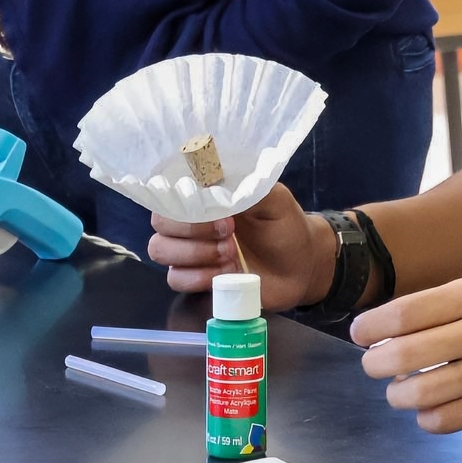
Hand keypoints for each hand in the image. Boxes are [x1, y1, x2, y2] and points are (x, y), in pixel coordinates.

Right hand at [147, 184, 334, 307]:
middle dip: (192, 230)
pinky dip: (199, 277)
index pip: (171, 191)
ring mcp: (192, 251)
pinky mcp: (197, 278)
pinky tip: (226, 273)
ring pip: (160, 250)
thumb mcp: (275, 200)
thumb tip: (218, 184)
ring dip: (195, 254)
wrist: (301, 266)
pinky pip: (175, 278)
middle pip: (160, 223)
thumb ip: (248, 189)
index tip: (220, 211)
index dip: (185, 202)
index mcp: (208, 196)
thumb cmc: (285, 226)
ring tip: (230, 254)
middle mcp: (193, 221)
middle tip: (229, 233)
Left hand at [350, 276, 461, 432]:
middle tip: (374, 365)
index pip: (406, 311)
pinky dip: (428, 418)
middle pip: (404, 352)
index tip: (360, 334)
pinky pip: (446, 419)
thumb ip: (450, 305)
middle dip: (376, 363)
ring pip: (420, 391)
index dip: (372, 326)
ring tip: (398, 392)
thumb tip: (391, 322)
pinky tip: (430, 410)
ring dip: (398, 395)